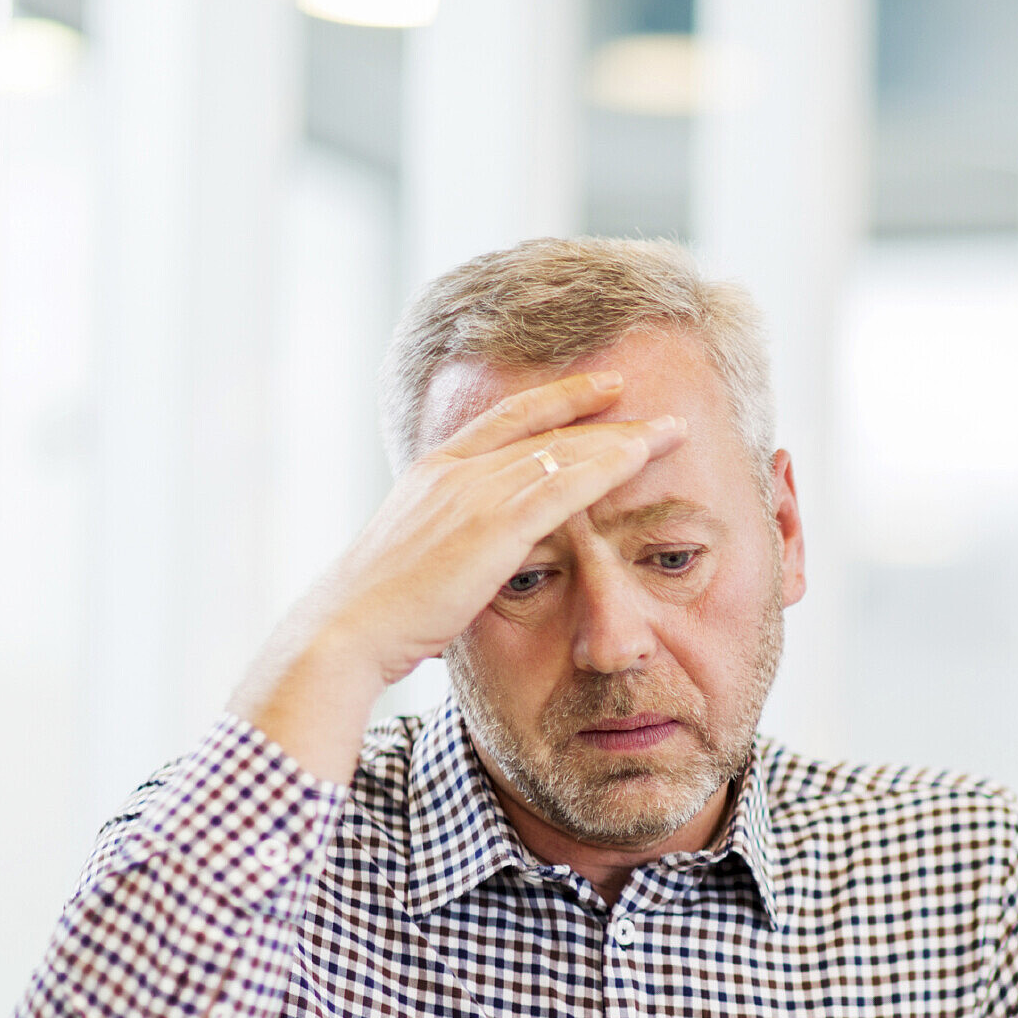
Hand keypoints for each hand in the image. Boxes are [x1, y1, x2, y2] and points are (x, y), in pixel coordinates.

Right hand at [228, 371, 688, 783]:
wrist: (348, 628)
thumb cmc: (377, 614)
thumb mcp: (416, 564)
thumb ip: (449, 547)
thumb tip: (465, 561)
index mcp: (432, 473)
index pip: (505, 420)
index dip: (556, 400)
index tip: (599, 389)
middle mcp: (455, 471)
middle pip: (544, 429)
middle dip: (601, 414)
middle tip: (651, 407)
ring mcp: (473, 494)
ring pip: (563, 451)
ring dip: (620, 440)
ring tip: (668, 431)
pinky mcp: (493, 526)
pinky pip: (563, 486)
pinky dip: (606, 467)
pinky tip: (640, 458)